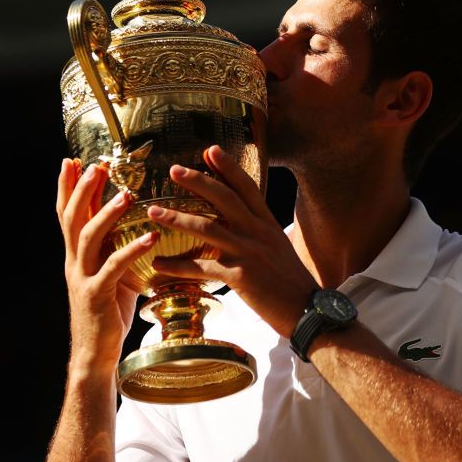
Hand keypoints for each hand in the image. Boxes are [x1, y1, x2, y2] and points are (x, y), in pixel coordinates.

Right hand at [56, 158, 158, 375]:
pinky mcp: (97, 296)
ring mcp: (83, 278)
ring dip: (106, 213)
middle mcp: (74, 262)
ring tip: (126, 195)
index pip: (66, 214)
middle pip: (71, 218)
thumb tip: (133, 224)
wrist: (95, 354)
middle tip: (95, 166)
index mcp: (76, 255)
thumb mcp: (108, 273)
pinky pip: (113, 268)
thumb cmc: (107, 312)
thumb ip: (112, 248)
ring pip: (87, 238)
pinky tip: (149, 238)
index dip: (66, 187)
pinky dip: (131, 250)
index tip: (70, 160)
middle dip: (81, 189)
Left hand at [147, 146, 316, 337]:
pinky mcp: (239, 276)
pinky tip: (158, 264)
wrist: (308, 311)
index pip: (247, 187)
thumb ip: (259, 231)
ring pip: (207, 227)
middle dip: (198, 181)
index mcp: (268, 223)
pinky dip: (177, 265)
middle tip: (174, 170)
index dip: (229, 167)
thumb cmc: (292, 282)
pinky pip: (201, 267)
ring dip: (176, 217)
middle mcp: (258, 232)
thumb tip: (242, 220)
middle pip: (224, 198)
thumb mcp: (278, 247)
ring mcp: (248, 252)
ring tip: (153, 211)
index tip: (211, 150)